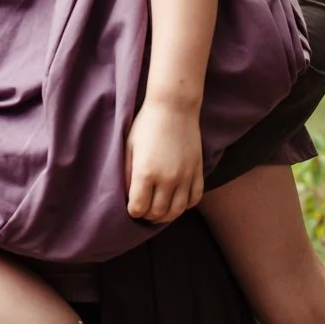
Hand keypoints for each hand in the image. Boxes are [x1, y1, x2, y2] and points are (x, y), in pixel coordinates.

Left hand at [124, 99, 203, 223]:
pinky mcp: (197, 171)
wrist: (174, 108)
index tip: (131, 206)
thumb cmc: (146, 125)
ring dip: (166, 216)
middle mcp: (167, 179)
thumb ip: (127, 174)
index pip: (138, 208)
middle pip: (157, 213)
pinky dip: (185, 206)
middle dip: (148, 216)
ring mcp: (185, 176)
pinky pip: (194, 199)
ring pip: (177, 211)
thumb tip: (127, 196)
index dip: (133, 211)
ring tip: (159, 211)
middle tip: (143, 210)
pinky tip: (176, 201)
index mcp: (146, 173)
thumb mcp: (129, 148)